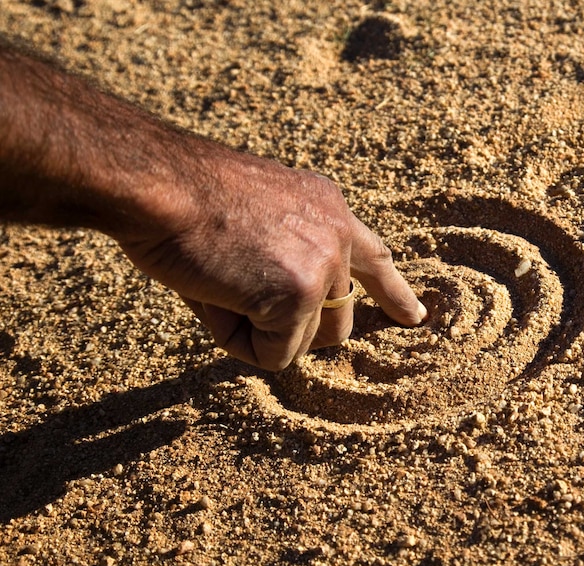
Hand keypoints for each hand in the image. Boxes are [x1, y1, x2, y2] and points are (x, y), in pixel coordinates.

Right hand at [118, 149, 426, 370]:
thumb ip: (286, 258)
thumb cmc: (185, 201)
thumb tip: (284, 321)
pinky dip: (236, 341)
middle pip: (336, 323)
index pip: (375, 258)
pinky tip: (213, 295)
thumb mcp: (256, 217)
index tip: (415, 317)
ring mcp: (324, 265)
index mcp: (327, 208)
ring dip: (257, 332)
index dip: (394, 293)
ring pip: (303, 343)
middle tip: (237, 300)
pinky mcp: (300, 295)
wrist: (160, 184)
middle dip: (291, 330)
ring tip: (218, 283)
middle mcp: (338, 235)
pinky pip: (273, 355)